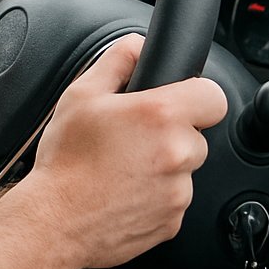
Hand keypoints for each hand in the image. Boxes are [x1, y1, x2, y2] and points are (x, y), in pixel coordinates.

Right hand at [13, 34, 227, 268]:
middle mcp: (177, 153)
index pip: (213, 96)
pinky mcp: (172, 221)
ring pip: (183, 169)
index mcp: (160, 116)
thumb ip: (116, 61)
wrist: (55, 221)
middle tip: (132, 139)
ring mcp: (178, 192)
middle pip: (196, 135)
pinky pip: (172, 200)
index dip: (195, 95)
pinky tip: (122, 191)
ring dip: (162, 166)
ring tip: (121, 168)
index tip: (177, 102)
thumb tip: (137, 46)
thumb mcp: (80, 95)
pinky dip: (154, 196)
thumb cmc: (65, 161)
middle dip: (170, 134)